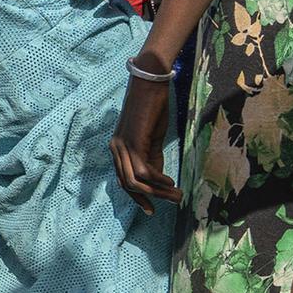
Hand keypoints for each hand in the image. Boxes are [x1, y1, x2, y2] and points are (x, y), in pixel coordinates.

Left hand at [110, 72, 177, 211]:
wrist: (150, 84)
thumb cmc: (152, 109)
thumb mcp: (151, 138)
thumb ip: (152, 158)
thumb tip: (158, 179)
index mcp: (117, 149)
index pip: (122, 181)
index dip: (137, 197)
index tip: (152, 209)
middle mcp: (115, 150)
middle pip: (127, 186)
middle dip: (148, 198)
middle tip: (170, 204)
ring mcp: (122, 147)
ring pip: (135, 182)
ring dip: (158, 192)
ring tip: (177, 195)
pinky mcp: (133, 143)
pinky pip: (144, 172)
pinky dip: (158, 180)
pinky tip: (171, 182)